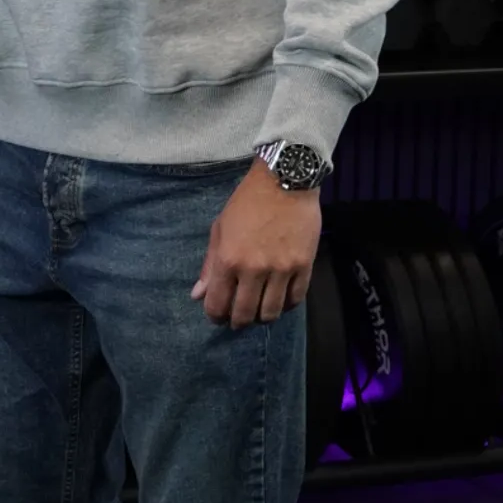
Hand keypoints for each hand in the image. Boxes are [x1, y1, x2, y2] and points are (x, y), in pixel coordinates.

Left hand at [192, 160, 322, 328]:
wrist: (285, 181)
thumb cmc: (247, 202)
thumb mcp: (220, 228)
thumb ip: (209, 265)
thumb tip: (198, 295)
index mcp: (228, 260)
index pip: (217, 305)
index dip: (215, 316)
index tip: (218, 315)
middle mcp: (253, 269)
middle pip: (244, 314)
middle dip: (238, 322)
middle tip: (239, 318)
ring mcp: (281, 269)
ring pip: (271, 312)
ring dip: (262, 317)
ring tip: (260, 310)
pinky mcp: (303, 266)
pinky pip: (295, 299)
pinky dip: (286, 305)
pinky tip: (280, 299)